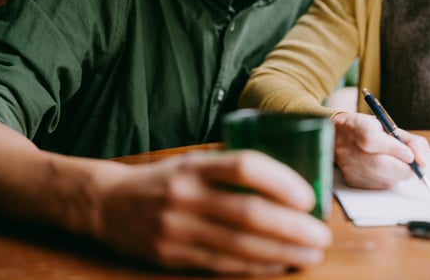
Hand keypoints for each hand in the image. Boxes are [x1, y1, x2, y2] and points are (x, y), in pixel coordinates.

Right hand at [92, 150, 331, 275]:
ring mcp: (177, 228)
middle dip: (291, 227)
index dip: (281, 181)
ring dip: (281, 252)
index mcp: (194, 165)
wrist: (109, 204)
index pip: (244, 167)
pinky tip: (278, 264)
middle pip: (248, 213)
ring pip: (239, 245)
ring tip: (310, 254)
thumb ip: (230, 170)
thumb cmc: (164, 180)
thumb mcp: (192, 162)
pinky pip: (222, 265)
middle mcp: (185, 195)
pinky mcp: (172, 256)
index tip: (308, 196)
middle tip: (321, 235)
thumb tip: (287, 183)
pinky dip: (255, 266)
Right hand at [331, 112, 429, 188]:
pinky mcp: (351, 181)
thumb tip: (422, 162)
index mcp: (357, 127)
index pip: (371, 140)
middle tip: (411, 165)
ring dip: (397, 175)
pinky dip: (389, 180)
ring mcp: (348, 166)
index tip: (409, 154)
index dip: (394, 149)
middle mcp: (348, 147)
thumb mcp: (391, 127)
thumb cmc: (370, 130)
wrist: (340, 136)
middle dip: (403, 168)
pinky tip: (385, 171)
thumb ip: (411, 142)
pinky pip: (379, 186)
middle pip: (378, 164)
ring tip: (396, 164)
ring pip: (382, 180)